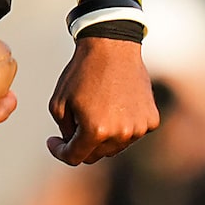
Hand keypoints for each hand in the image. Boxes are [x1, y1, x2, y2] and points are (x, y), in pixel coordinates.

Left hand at [47, 34, 157, 163]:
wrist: (113, 47)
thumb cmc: (82, 73)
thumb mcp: (58, 103)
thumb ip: (65, 132)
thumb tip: (74, 146)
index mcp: (96, 131)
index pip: (75, 158)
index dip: (60, 152)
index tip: (53, 141)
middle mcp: (120, 134)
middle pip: (96, 154)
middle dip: (82, 143)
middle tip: (74, 125)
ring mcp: (139, 128)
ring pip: (115, 145)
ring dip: (103, 135)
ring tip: (97, 110)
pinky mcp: (151, 120)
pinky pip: (132, 133)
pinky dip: (122, 125)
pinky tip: (116, 105)